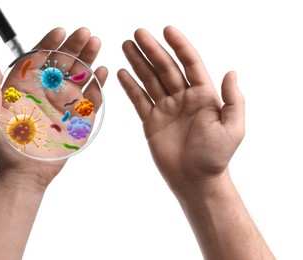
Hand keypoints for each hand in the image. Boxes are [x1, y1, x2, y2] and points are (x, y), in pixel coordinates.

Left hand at [0, 27, 107, 187]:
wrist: (24, 174)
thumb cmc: (4, 148)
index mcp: (27, 88)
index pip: (39, 59)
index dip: (50, 44)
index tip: (60, 32)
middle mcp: (47, 92)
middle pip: (63, 64)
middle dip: (74, 46)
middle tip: (85, 34)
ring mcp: (65, 104)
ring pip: (79, 77)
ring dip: (88, 59)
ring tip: (96, 44)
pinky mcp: (78, 119)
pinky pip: (91, 99)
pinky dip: (98, 85)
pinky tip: (101, 72)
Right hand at [117, 26, 243, 190]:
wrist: (195, 180)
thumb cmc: (216, 156)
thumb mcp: (232, 128)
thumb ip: (233, 100)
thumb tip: (231, 72)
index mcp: (203, 95)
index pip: (190, 63)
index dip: (179, 46)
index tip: (167, 30)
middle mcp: (183, 97)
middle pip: (166, 68)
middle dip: (152, 50)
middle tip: (138, 34)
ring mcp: (166, 108)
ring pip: (150, 80)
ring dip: (139, 63)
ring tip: (126, 46)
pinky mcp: (152, 121)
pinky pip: (139, 100)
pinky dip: (130, 87)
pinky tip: (122, 73)